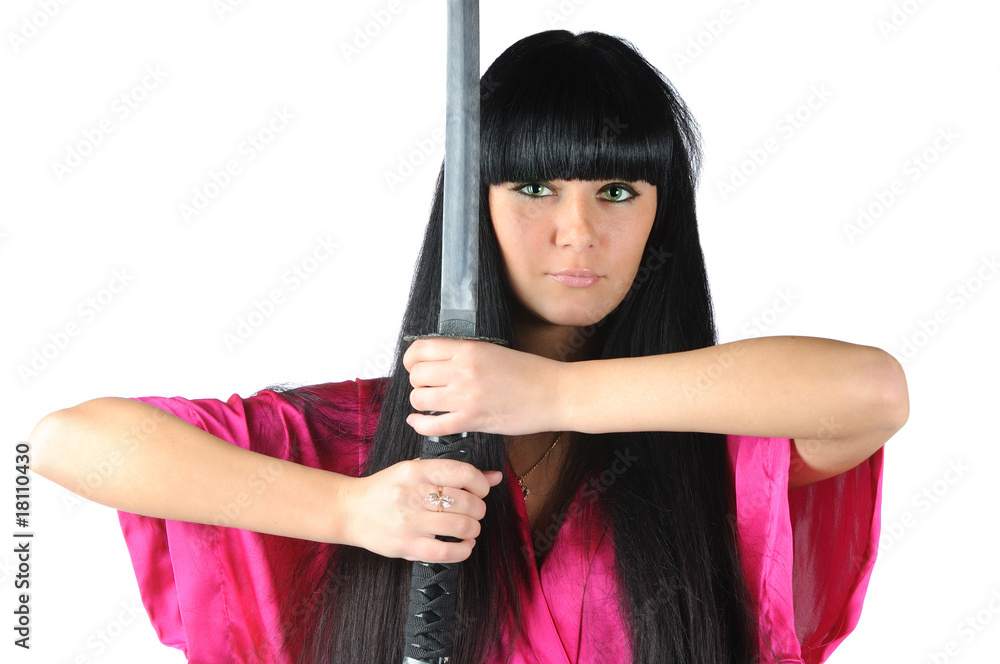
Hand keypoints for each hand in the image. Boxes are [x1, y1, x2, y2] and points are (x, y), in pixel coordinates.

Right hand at [338, 458, 502, 562]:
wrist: (350, 510)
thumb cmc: (386, 489)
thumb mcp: (416, 471)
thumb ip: (454, 473)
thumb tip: (495, 477)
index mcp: (417, 471)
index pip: (462, 472)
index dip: (480, 483)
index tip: (480, 490)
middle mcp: (414, 494)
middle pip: (467, 502)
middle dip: (478, 509)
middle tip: (474, 512)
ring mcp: (411, 521)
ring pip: (461, 526)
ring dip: (473, 529)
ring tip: (469, 528)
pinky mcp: (407, 545)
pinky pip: (447, 551)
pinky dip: (464, 550)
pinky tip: (464, 545)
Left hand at [402, 338, 561, 436]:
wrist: (554, 393)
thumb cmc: (530, 373)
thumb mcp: (494, 351)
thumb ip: (465, 355)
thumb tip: (438, 363)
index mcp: (469, 349)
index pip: (421, 349)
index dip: (411, 359)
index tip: (414, 365)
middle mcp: (463, 370)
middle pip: (416, 375)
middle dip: (417, 382)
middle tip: (428, 387)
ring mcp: (466, 396)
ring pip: (419, 399)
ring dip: (421, 402)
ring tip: (431, 403)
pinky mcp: (472, 420)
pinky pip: (432, 425)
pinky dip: (420, 425)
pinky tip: (420, 422)